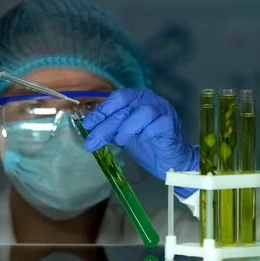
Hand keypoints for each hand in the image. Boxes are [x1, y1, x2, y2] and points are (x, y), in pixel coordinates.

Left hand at [82, 89, 198, 196]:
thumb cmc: (147, 146)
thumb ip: (110, 130)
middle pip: (125, 108)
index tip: (87, 125)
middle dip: (106, 125)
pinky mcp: (172, 124)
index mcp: (137, 99)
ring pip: (143, 112)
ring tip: (120, 141)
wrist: (171, 162)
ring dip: (127, 128)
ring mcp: (163, 111)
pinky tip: (142, 140)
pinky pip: (158, 124)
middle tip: (92, 141)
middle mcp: (150, 100)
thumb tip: (90, 129)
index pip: (117, 99)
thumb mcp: (124, 136)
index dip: (101, 111)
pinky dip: (147, 133)